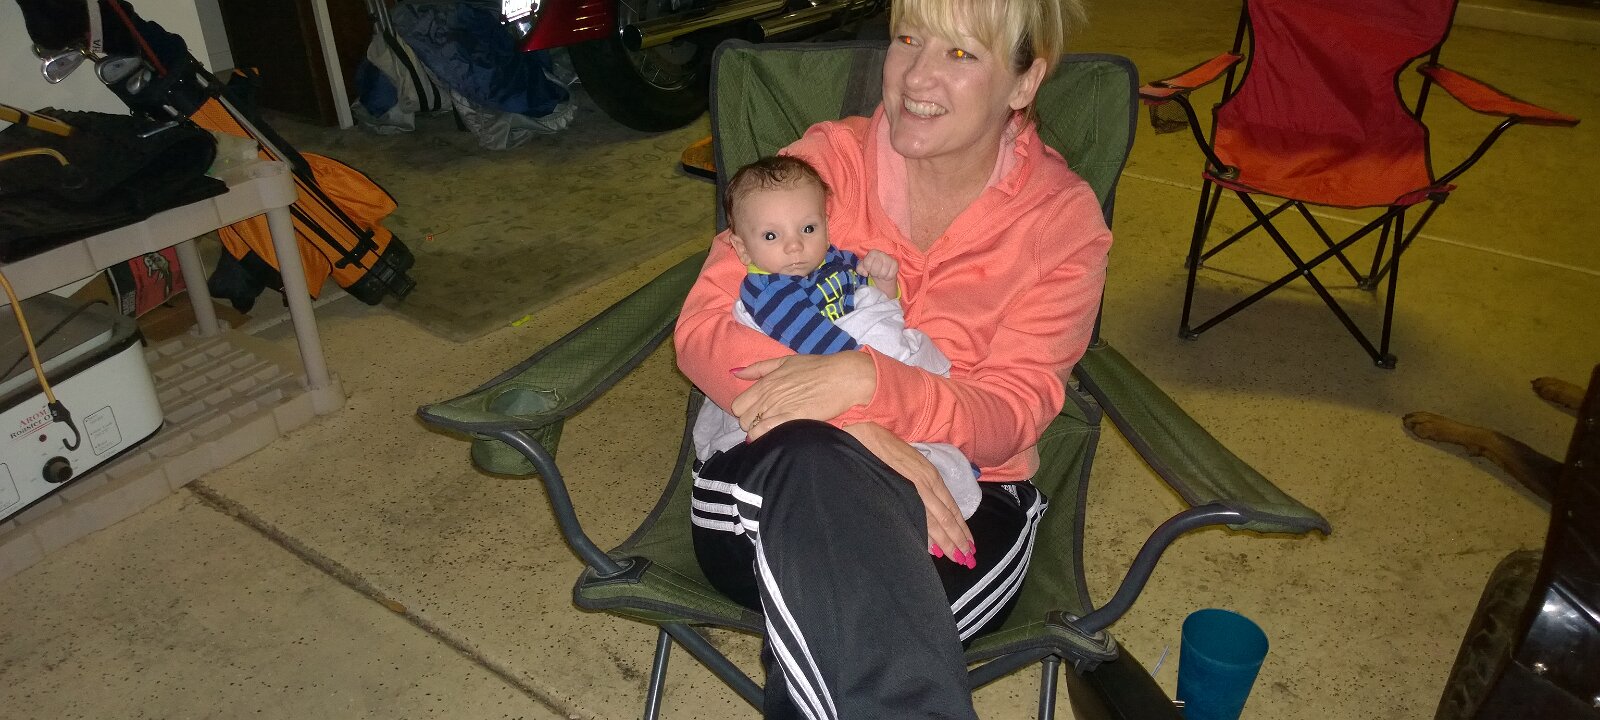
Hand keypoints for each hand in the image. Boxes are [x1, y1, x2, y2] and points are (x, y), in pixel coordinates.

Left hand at [731, 352, 874, 440]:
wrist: (844, 376)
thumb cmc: (817, 367)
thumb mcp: (785, 361)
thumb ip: (759, 368)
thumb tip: (735, 373)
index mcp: (765, 382)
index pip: (738, 405)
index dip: (746, 412)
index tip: (758, 413)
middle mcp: (768, 395)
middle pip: (743, 420)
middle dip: (752, 424)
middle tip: (767, 423)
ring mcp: (779, 407)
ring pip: (751, 429)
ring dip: (759, 433)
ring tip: (773, 430)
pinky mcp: (793, 418)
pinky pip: (765, 432)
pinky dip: (765, 437)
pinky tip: (775, 437)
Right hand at [842, 422, 975, 567]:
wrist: (870, 438)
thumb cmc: (890, 450)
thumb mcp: (914, 464)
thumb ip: (924, 483)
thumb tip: (931, 508)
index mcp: (932, 476)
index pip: (952, 508)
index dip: (962, 527)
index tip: (969, 543)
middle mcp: (927, 484)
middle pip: (947, 518)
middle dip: (958, 539)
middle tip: (967, 558)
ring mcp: (914, 489)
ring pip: (935, 521)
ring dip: (947, 541)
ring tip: (956, 556)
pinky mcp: (900, 491)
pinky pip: (916, 517)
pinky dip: (925, 533)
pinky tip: (931, 547)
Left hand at [857, 250, 898, 297]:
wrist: (883, 270)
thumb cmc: (872, 267)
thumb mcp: (863, 267)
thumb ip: (860, 269)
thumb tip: (865, 273)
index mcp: (873, 253)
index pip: (867, 264)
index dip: (867, 269)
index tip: (869, 269)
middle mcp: (881, 253)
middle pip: (875, 269)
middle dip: (874, 273)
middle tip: (875, 272)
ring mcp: (889, 258)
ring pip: (883, 273)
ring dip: (881, 276)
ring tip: (880, 273)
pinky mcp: (895, 264)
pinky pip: (890, 275)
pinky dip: (887, 277)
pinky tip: (886, 274)